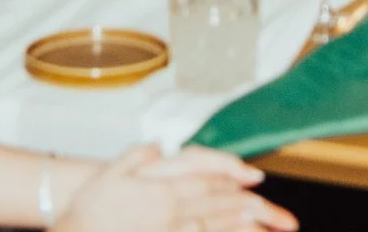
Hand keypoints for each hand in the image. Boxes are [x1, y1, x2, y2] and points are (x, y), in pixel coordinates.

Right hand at [57, 145, 293, 231]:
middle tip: (278, 213)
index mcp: (161, 191)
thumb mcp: (110, 173)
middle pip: (217, 208)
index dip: (233, 177)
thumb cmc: (89, 210)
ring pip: (212, 230)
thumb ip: (137, 156)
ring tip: (266, 228)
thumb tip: (156, 145)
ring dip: (240, 228)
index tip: (255, 177)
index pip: (206, 180)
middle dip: (250, 209)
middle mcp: (170, 214)